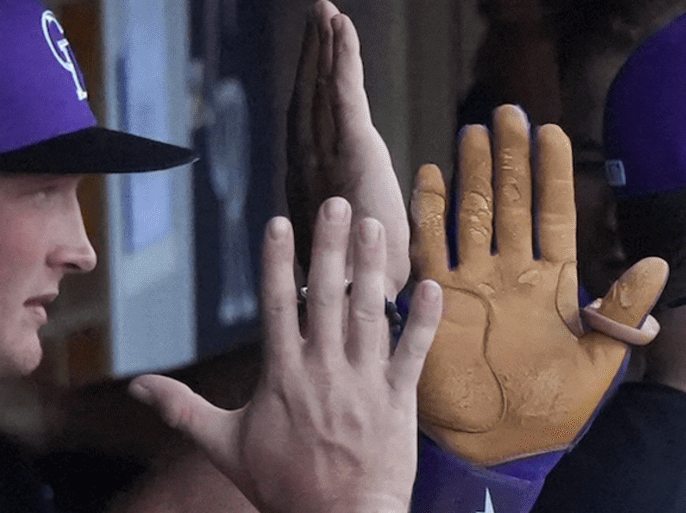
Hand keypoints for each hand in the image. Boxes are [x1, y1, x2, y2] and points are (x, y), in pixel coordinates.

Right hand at [133, 200, 441, 512]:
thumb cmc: (280, 492)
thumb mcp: (223, 448)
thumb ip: (182, 409)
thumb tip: (137, 387)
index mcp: (282, 376)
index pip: (278, 305)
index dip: (280, 261)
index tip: (282, 222)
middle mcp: (324, 371)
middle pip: (327, 296)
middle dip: (331, 246)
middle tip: (337, 202)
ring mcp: (365, 385)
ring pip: (370, 313)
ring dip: (372, 267)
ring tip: (374, 225)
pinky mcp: (399, 403)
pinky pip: (414, 353)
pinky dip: (423, 320)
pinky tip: (430, 285)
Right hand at [287, 1, 408, 297]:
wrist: (361, 309)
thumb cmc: (364, 297)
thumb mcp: (361, 261)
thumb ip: (364, 240)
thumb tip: (376, 242)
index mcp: (310, 191)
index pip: (309, 129)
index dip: (310, 91)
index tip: (315, 61)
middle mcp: (310, 170)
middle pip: (308, 101)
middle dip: (313, 57)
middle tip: (317, 18)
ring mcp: (328, 160)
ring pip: (323, 91)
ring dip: (324, 48)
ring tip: (325, 11)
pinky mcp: (353, 153)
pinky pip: (344, 94)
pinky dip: (342, 58)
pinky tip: (341, 26)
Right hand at [412, 104, 668, 465]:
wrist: (499, 449)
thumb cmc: (552, 412)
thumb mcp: (598, 363)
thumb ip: (620, 313)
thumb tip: (657, 265)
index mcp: (552, 284)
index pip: (554, 213)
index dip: (552, 173)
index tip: (550, 132)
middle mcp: (511, 274)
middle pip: (511, 202)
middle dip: (508, 158)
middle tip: (505, 112)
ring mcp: (472, 284)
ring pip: (471, 215)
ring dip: (472, 175)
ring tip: (471, 132)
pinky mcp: (437, 302)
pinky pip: (429, 248)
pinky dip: (427, 212)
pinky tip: (428, 176)